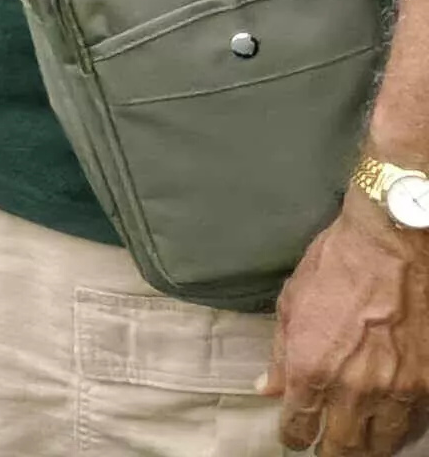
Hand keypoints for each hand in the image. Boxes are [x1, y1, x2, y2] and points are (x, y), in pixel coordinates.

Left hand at [269, 196, 428, 452]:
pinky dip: (399, 433)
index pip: (299, 425)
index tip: (293, 437)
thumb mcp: (292, 303)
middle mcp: (353, 388)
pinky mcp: (427, 385)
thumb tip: (268, 389)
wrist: (395, 244)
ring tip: (357, 447)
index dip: (293, 436)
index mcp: (310, 367)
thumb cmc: (335, 266)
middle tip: (324, 452)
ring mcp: (396, 391)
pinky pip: (413, 425)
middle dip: (329, 453)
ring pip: (381, 444)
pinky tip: (390, 431)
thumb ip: (280, 353)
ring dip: (365, 450)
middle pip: (342, 446)